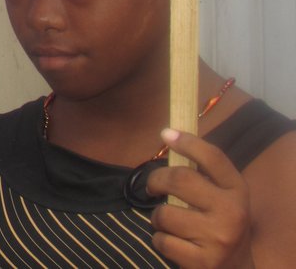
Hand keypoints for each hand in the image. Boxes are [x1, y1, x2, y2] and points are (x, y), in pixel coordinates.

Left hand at [147, 128, 253, 267]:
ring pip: (164, 214)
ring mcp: (218, 238)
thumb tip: (169, 134)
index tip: (166, 134)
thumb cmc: (221, 222)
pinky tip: (173, 241)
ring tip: (169, 221)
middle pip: (179, 180)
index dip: (187, 142)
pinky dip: (160, 239)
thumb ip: (203, 172)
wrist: (236, 267)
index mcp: (237, 190)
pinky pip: (162, 241)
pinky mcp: (203, 261)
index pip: (213, 157)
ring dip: (157, 217)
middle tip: (153, 186)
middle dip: (156, 180)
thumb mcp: (223, 194)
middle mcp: (232, 212)